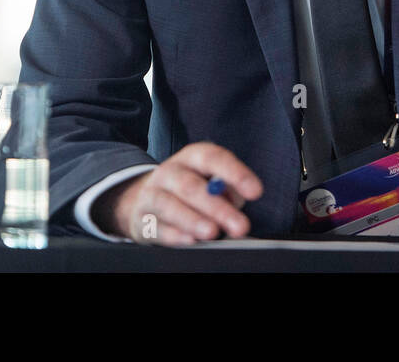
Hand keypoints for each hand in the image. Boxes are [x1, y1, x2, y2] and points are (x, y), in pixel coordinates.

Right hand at [96, 142, 263, 244]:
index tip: (255, 192)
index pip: (213, 158)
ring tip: (213, 232)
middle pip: (191, 186)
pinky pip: (158, 227)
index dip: (235, 173)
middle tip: (240, 226)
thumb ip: (228, 189)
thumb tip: (235, 200)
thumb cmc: (190, 190)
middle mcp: (169, 172)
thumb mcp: (209, 181)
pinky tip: (191, 240)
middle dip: (217, 207)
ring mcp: (152, 194)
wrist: (143, 200)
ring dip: (193, 219)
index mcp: (192, 157)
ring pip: (170, 205)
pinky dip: (175, 235)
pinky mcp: (142, 219)